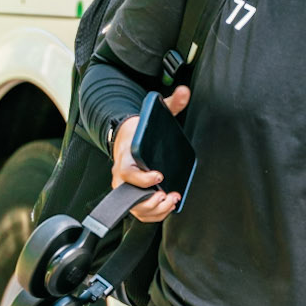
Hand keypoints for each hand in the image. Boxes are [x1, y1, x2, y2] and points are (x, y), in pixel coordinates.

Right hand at [111, 85, 190, 222]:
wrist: (125, 139)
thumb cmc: (140, 130)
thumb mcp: (154, 114)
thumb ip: (171, 104)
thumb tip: (185, 91)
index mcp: (125, 156)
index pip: (128, 171)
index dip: (143, 178)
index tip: (160, 176)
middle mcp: (121, 175)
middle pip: (129, 195)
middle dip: (149, 200)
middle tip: (168, 196)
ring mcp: (124, 188)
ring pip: (135, 207)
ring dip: (154, 209)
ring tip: (171, 201)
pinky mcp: (131, 197)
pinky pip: (140, 212)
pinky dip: (154, 214)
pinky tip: (167, 206)